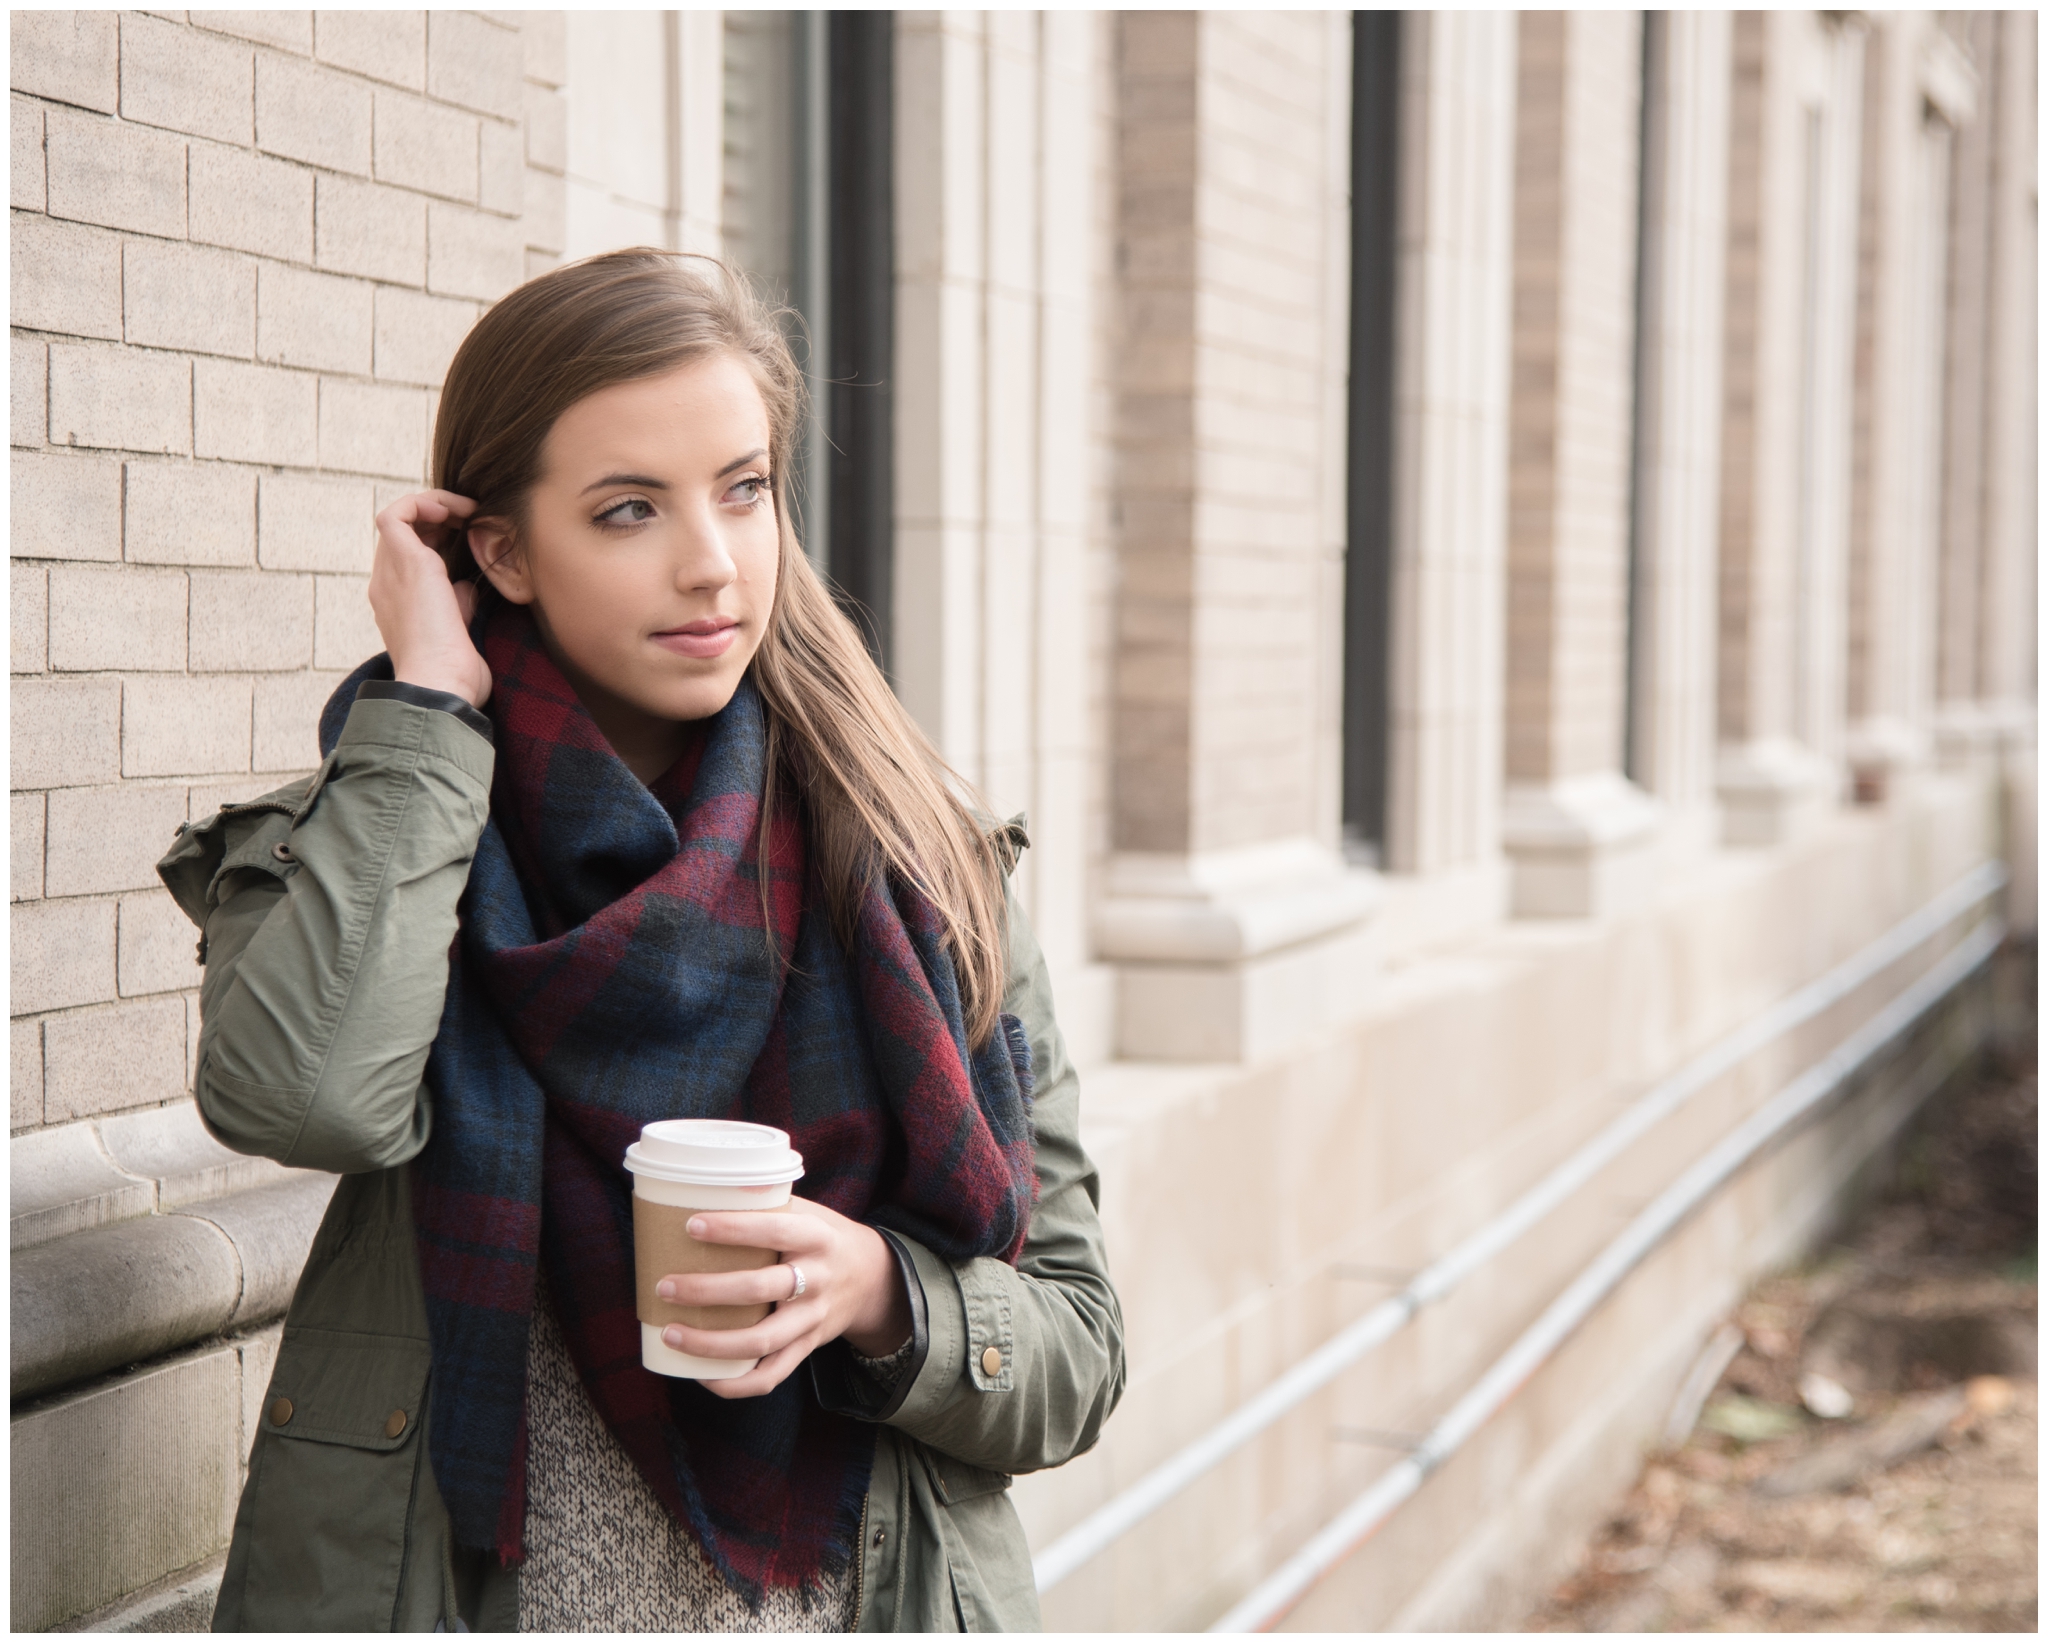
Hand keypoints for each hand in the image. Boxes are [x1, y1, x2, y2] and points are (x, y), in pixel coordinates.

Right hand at [367, 490, 491, 706]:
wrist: (441, 686)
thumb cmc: (454, 674)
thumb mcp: (458, 633)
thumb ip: (457, 606)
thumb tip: (465, 586)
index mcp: (397, 605)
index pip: (407, 559)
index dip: (435, 540)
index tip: (467, 540)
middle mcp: (386, 585)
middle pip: (401, 536)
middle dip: (436, 519)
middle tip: (472, 520)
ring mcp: (390, 573)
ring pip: (396, 519)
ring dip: (434, 505)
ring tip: (468, 510)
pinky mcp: (404, 562)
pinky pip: (396, 513)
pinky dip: (424, 503)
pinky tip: (456, 513)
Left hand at [657, 1198, 911, 1399]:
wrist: (872, 1278)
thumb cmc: (822, 1237)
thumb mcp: (807, 1211)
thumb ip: (766, 1202)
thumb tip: (706, 1184)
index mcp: (817, 1237)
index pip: (774, 1230)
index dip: (733, 1229)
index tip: (691, 1226)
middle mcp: (818, 1280)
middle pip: (761, 1289)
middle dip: (708, 1290)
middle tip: (666, 1286)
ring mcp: (812, 1319)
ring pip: (761, 1341)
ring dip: (711, 1342)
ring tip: (670, 1332)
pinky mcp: (807, 1348)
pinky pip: (771, 1375)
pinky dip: (733, 1383)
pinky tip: (700, 1375)